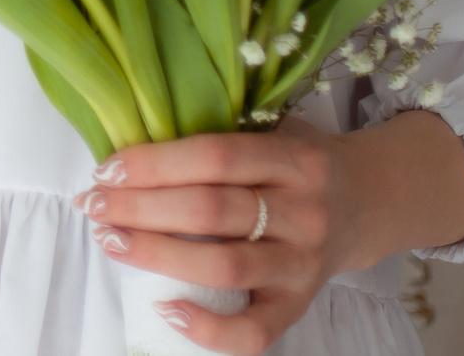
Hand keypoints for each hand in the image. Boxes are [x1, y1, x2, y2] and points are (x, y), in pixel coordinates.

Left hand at [77, 113, 463, 352]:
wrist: (371, 202)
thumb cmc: (298, 163)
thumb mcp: (274, 131)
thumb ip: (221, 140)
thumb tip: (131, 151)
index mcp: (295, 159)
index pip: (214, 157)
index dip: (154, 164)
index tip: (105, 170)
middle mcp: (305, 212)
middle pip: (211, 211)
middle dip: (139, 208)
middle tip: (93, 205)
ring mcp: (306, 264)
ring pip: (224, 266)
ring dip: (156, 255)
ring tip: (109, 240)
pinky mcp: (302, 305)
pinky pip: (255, 331)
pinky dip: (207, 327)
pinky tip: (165, 308)